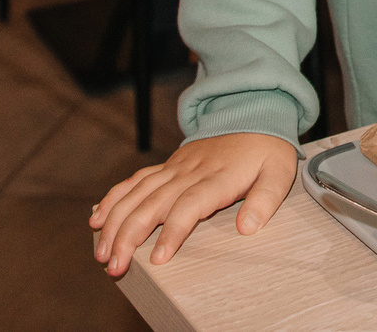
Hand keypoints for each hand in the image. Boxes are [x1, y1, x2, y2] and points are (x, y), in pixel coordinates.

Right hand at [90, 131, 298, 276]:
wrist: (254, 110)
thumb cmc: (267, 149)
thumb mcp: (279, 173)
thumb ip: (264, 200)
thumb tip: (248, 228)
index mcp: (218, 177)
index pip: (190, 205)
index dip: (172, 232)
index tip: (157, 259)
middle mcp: (190, 171)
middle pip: (153, 204)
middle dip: (129, 236)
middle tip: (113, 265)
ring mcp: (175, 167)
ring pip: (137, 194)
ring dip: (115, 222)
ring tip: (101, 251)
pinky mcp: (168, 165)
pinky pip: (136, 180)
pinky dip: (114, 198)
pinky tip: (97, 218)